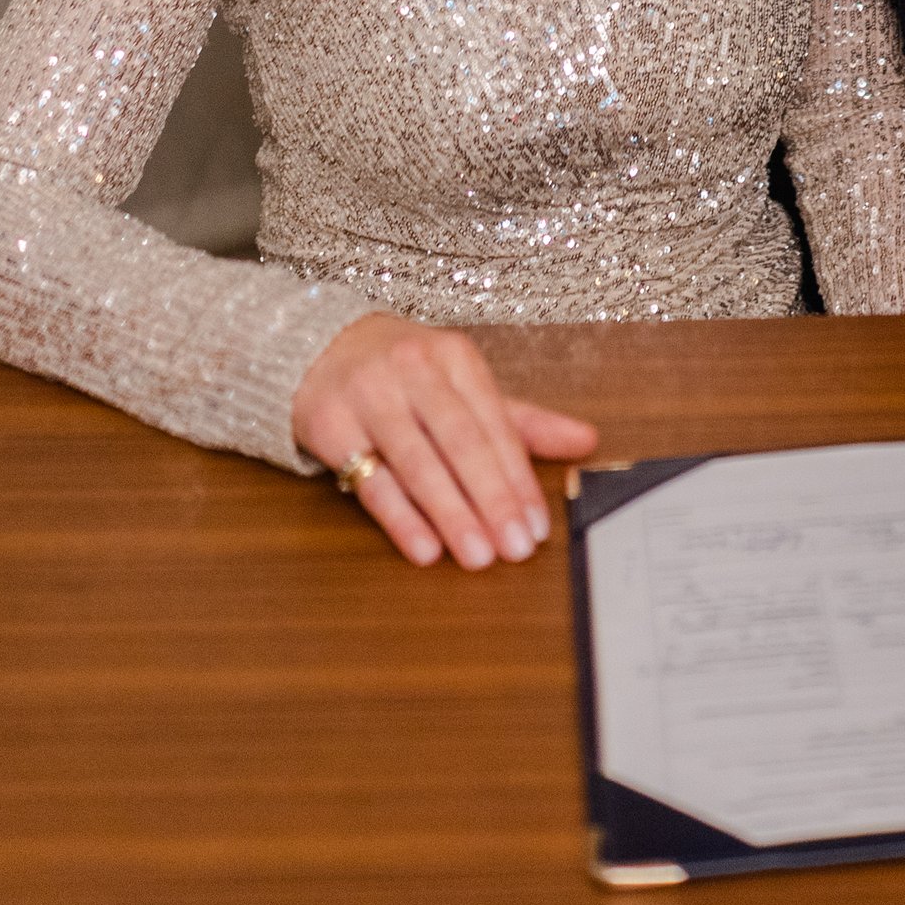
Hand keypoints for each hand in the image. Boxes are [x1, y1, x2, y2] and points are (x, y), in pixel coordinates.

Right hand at [292, 312, 597, 568]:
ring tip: (478, 556)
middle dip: (492, 498)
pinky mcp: (329, 423)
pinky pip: (370, 478)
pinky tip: (424, 548)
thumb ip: (522, 421)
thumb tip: (587, 441)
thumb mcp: (463, 387)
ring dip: (451, 513)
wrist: (317, 348)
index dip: (519, 477)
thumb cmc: (405, 377)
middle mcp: (414, 369)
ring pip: (418, 462)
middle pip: (461, 441)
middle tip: (515, 548)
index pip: (495, 423)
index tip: (538, 526)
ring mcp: (369, 394)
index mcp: (455, 357)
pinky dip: (400, 516)